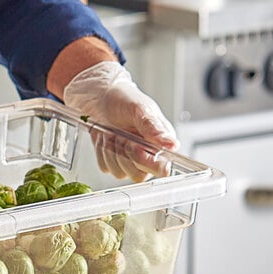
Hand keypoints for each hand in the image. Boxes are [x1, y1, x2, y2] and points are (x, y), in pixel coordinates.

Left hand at [63, 61, 179, 181]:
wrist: (100, 99)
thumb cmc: (124, 100)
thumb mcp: (140, 109)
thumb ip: (154, 128)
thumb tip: (172, 145)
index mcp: (162, 144)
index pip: (160, 168)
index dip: (147, 162)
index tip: (137, 146)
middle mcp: (148, 156)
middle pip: (138, 175)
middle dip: (126, 154)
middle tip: (122, 135)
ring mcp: (129, 161)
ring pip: (119, 172)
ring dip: (112, 151)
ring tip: (113, 133)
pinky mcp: (112, 162)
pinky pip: (105, 167)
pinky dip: (102, 152)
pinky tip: (105, 138)